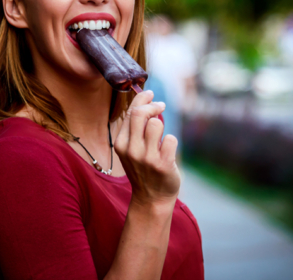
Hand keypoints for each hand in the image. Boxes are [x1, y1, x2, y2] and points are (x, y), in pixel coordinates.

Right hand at [114, 90, 179, 206]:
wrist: (151, 198)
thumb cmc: (143, 168)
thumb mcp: (131, 149)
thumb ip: (134, 128)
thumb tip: (146, 101)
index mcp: (121, 144)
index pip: (130, 112)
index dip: (142, 99)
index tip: (150, 93)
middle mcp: (131, 150)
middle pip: (141, 114)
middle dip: (153, 106)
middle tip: (160, 106)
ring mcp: (147, 158)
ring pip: (156, 124)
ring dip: (161, 126)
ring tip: (161, 138)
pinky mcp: (162, 164)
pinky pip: (171, 139)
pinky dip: (171, 142)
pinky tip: (167, 151)